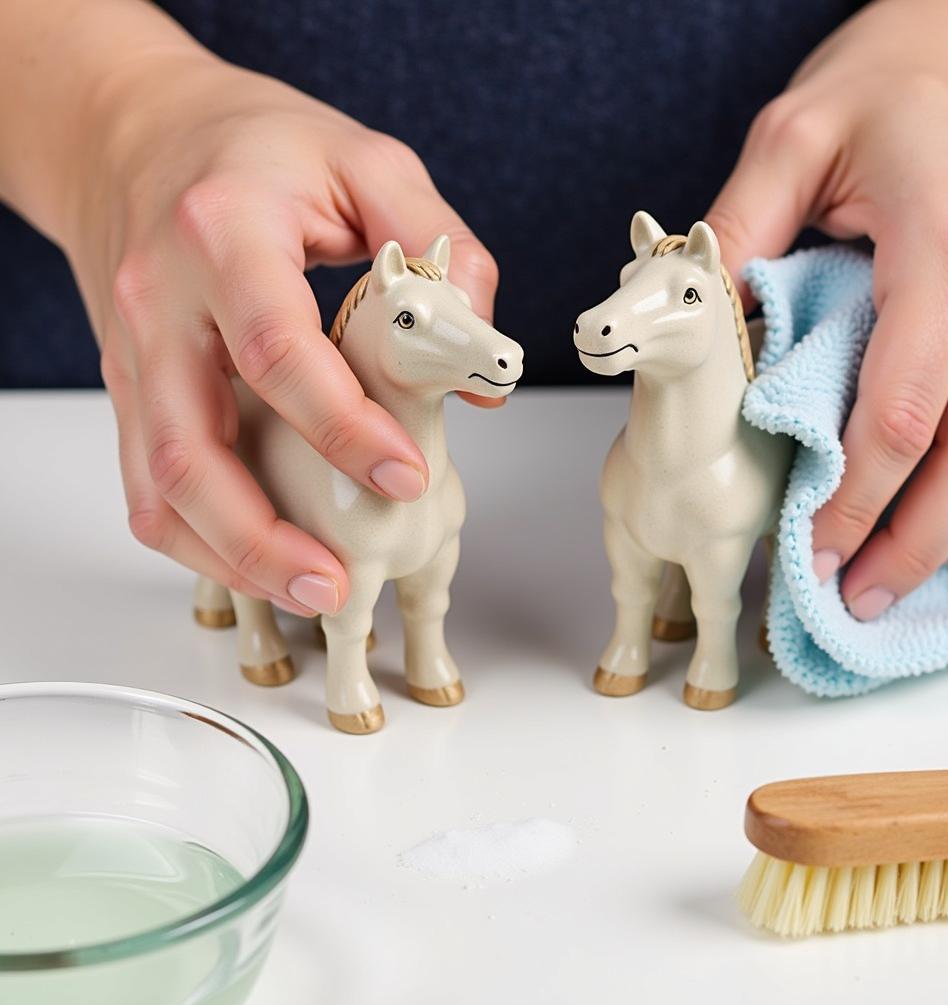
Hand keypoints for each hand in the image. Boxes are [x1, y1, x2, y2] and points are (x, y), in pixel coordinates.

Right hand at [64, 51, 498, 614]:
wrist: (134, 132)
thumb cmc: (254, 146)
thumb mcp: (368, 163)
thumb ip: (441, 248)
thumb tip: (479, 364)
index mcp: (224, 233)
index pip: (278, 351)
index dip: (345, 428)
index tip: (405, 476)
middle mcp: (161, 301)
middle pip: (191, 447)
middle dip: (263, 535)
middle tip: (338, 584)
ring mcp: (133, 353)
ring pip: (159, 484)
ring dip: (229, 556)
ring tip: (310, 591)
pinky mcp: (129, 387)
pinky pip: (146, 484)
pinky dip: (198, 538)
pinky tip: (259, 560)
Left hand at [707, 0, 947, 618]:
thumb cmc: (884, 90)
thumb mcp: (788, 139)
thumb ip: (736, 238)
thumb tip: (688, 330)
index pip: (899, 413)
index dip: (849, 501)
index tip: (799, 553)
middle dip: (907, 546)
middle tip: (844, 601)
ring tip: (884, 590)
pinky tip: (944, 535)